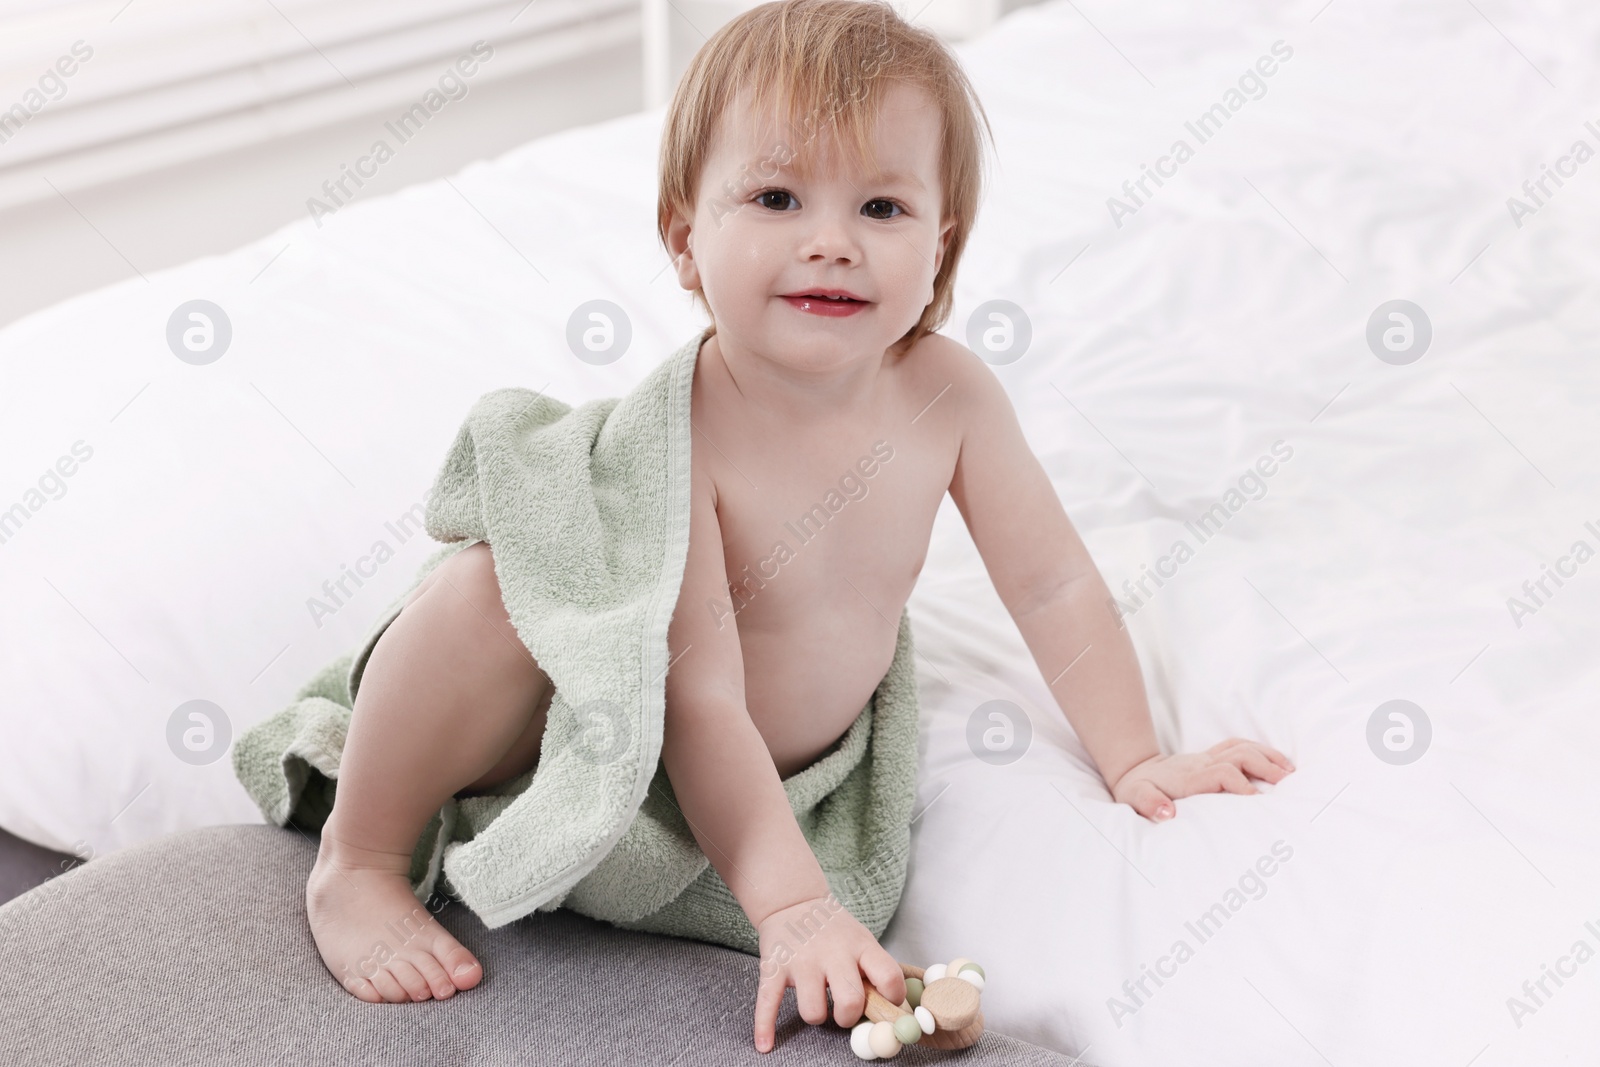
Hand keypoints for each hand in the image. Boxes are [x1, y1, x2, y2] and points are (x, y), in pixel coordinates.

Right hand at [752, 893, 906, 1052]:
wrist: (794, 902)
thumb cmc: (835, 931)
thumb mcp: (862, 940)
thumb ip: (875, 971)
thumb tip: (895, 1010)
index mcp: (860, 946)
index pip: (889, 977)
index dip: (893, 997)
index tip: (887, 1001)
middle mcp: (832, 953)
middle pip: (850, 1001)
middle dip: (849, 1017)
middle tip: (844, 1010)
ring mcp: (802, 961)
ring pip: (812, 1011)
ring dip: (816, 1015)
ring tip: (816, 1003)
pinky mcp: (774, 968)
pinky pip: (768, 1003)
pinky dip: (765, 1027)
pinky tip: (766, 1044)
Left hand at [1111, 738, 1295, 821]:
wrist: (1135, 771)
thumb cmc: (1137, 791)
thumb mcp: (1135, 799)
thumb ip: (1149, 805)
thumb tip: (1167, 813)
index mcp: (1189, 778)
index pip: (1221, 774)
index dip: (1240, 784)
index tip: (1257, 800)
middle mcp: (1202, 764)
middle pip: (1239, 755)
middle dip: (1264, 766)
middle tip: (1287, 783)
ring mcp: (1208, 758)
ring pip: (1242, 747)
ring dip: (1267, 756)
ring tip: (1291, 771)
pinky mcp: (1211, 757)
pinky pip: (1239, 746)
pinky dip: (1260, 750)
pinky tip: (1277, 761)